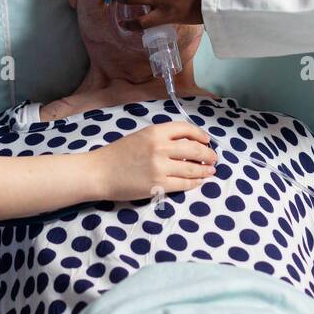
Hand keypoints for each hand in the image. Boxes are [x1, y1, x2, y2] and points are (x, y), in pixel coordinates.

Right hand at [87, 121, 215, 200]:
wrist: (99, 172)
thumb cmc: (117, 154)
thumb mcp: (140, 136)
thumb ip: (161, 138)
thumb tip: (186, 144)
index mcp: (155, 131)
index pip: (186, 129)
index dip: (200, 135)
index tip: (206, 140)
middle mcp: (160, 147)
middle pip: (194, 149)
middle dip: (208, 154)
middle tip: (213, 158)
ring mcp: (160, 167)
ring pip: (192, 168)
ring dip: (205, 170)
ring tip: (211, 170)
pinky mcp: (158, 185)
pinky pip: (184, 184)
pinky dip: (195, 183)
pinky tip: (199, 181)